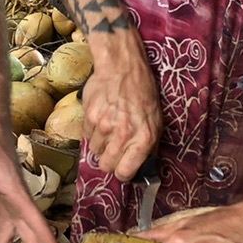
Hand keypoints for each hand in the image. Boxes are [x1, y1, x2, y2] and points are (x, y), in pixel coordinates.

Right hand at [83, 32, 163, 180]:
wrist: (123, 68)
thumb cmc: (143, 94)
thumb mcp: (156, 121)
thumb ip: (149, 147)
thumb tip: (144, 168)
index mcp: (143, 139)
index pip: (125, 172)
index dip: (123, 173)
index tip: (123, 169)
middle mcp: (122, 135)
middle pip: (106, 166)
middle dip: (109, 162)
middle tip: (114, 152)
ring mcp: (103, 126)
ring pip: (94, 151)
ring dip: (100, 145)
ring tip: (109, 129)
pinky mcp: (89, 117)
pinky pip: (86, 136)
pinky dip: (92, 132)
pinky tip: (101, 119)